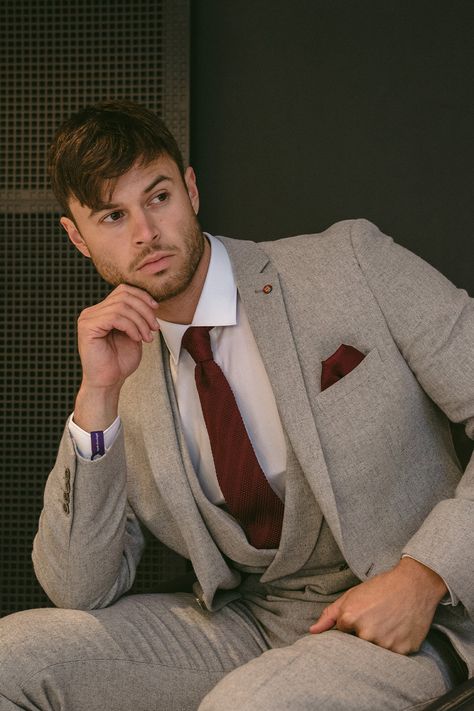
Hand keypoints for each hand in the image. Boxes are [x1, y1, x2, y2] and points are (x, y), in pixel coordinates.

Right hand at [73, 284, 159, 430]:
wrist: (108, 382)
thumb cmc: (120, 361)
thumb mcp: (133, 333)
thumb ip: (136, 316)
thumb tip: (150, 301)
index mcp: (101, 311)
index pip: (123, 290)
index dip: (142, 296)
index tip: (156, 309)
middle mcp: (92, 312)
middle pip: (124, 296)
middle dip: (144, 311)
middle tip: (154, 328)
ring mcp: (88, 319)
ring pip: (122, 307)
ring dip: (140, 322)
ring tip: (147, 337)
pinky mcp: (87, 327)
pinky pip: (115, 317)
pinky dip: (131, 327)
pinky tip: (137, 339)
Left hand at [309, 558, 447, 654]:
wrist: (415, 584)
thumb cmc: (381, 588)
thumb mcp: (352, 595)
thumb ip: (330, 615)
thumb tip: (312, 631)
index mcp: (350, 618)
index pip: (343, 632)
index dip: (353, 622)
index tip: (365, 612)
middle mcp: (366, 634)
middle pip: (358, 644)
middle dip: (364, 634)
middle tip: (377, 618)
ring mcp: (386, 644)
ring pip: (376, 651)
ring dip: (380, 641)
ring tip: (389, 622)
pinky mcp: (404, 650)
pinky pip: (394, 655)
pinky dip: (396, 644)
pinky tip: (399, 628)